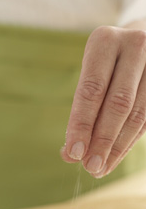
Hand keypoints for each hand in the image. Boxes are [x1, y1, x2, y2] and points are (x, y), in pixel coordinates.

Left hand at [61, 20, 145, 177]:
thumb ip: (79, 112)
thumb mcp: (87, 78)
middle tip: (89, 167)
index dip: (82, 125)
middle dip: (102, 141)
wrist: (138, 43)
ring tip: (100, 168)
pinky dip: (129, 142)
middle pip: (118, 104)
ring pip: (138, 114)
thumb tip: (69, 155)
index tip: (74, 154)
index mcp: (104, 41)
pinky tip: (115, 157)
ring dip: (117, 147)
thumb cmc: (104, 66)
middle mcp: (135, 46)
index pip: (91, 90)